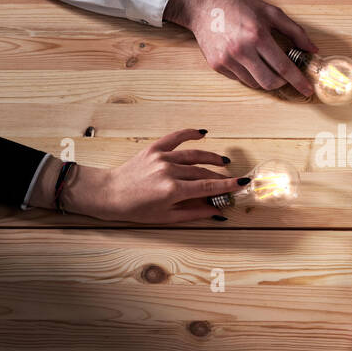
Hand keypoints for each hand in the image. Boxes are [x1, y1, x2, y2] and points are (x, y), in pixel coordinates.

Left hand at [67, 129, 242, 223]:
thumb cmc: (136, 210)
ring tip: (224, 161)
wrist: (109, 194)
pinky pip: (176, 138)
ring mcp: (162, 157)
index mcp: (173, 190)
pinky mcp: (154, 149)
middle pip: (203, 172)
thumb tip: (217, 212)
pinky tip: (203, 133)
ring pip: (194, 155)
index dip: (227, 186)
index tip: (242, 183)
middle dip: (220, 177)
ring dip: (211, 158)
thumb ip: (194, 213)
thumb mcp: (166, 217)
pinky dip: (190, 134)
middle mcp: (169, 171)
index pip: (208, 186)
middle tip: (233, 181)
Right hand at [165, 0, 316, 95]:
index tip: (306, 90)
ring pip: (254, 83)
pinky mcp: (217, 65)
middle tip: (285, 76)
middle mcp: (241, 50)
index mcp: (257, 36)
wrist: (204, 6)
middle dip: (281, 83)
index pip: (283, 67)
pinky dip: (249, 74)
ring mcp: (227, 60)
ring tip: (265, 64)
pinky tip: (248, 60)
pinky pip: (240, 79)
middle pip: (269, 82)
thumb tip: (312, 49)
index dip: (297, 81)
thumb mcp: (270, 12)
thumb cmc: (239, 6)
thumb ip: (295, 31)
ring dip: (265, 79)